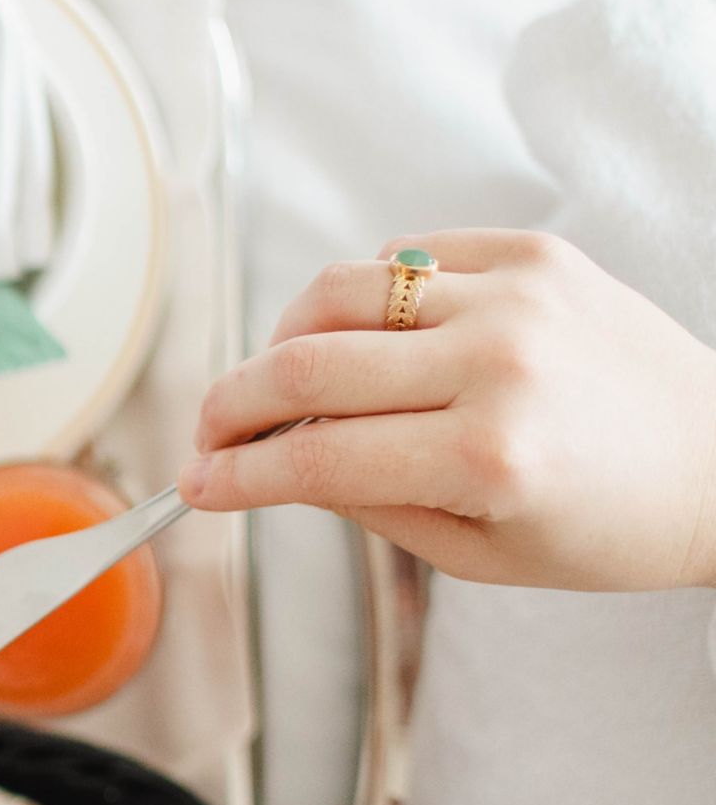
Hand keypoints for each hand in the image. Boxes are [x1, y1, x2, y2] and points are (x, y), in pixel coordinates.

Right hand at [185, 229, 715, 590]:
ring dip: (283, 338)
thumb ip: (365, 503)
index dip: (237, 474)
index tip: (197, 484)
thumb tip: (271, 462)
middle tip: (210, 430)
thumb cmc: (608, 524)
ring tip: (282, 379)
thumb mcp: (478, 551)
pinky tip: (368, 340)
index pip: (315, 457)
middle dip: (230, 403)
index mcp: (490, 456)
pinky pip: (404, 256)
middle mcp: (501, 363)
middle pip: (305, 364)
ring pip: (339, 292)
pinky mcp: (535, 253)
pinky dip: (362, 297)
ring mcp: (518, 295)